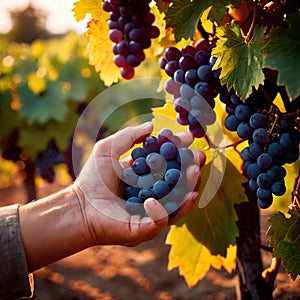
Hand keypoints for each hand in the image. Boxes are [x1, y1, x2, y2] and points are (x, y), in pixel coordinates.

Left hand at [73, 122, 204, 246]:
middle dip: (191, 170)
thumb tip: (152, 125)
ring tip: (193, 172)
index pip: (171, 164)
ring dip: (187, 188)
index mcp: (149, 178)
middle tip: (198, 156)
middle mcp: (156, 195)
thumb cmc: (93, 178)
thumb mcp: (109, 149)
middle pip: (180, 185)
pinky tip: (152, 200)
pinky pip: (158, 221)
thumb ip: (129, 136)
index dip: (180, 151)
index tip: (188, 137)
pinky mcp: (144, 229)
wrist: (79, 205)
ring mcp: (152, 212)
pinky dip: (159, 211)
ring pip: (177, 204)